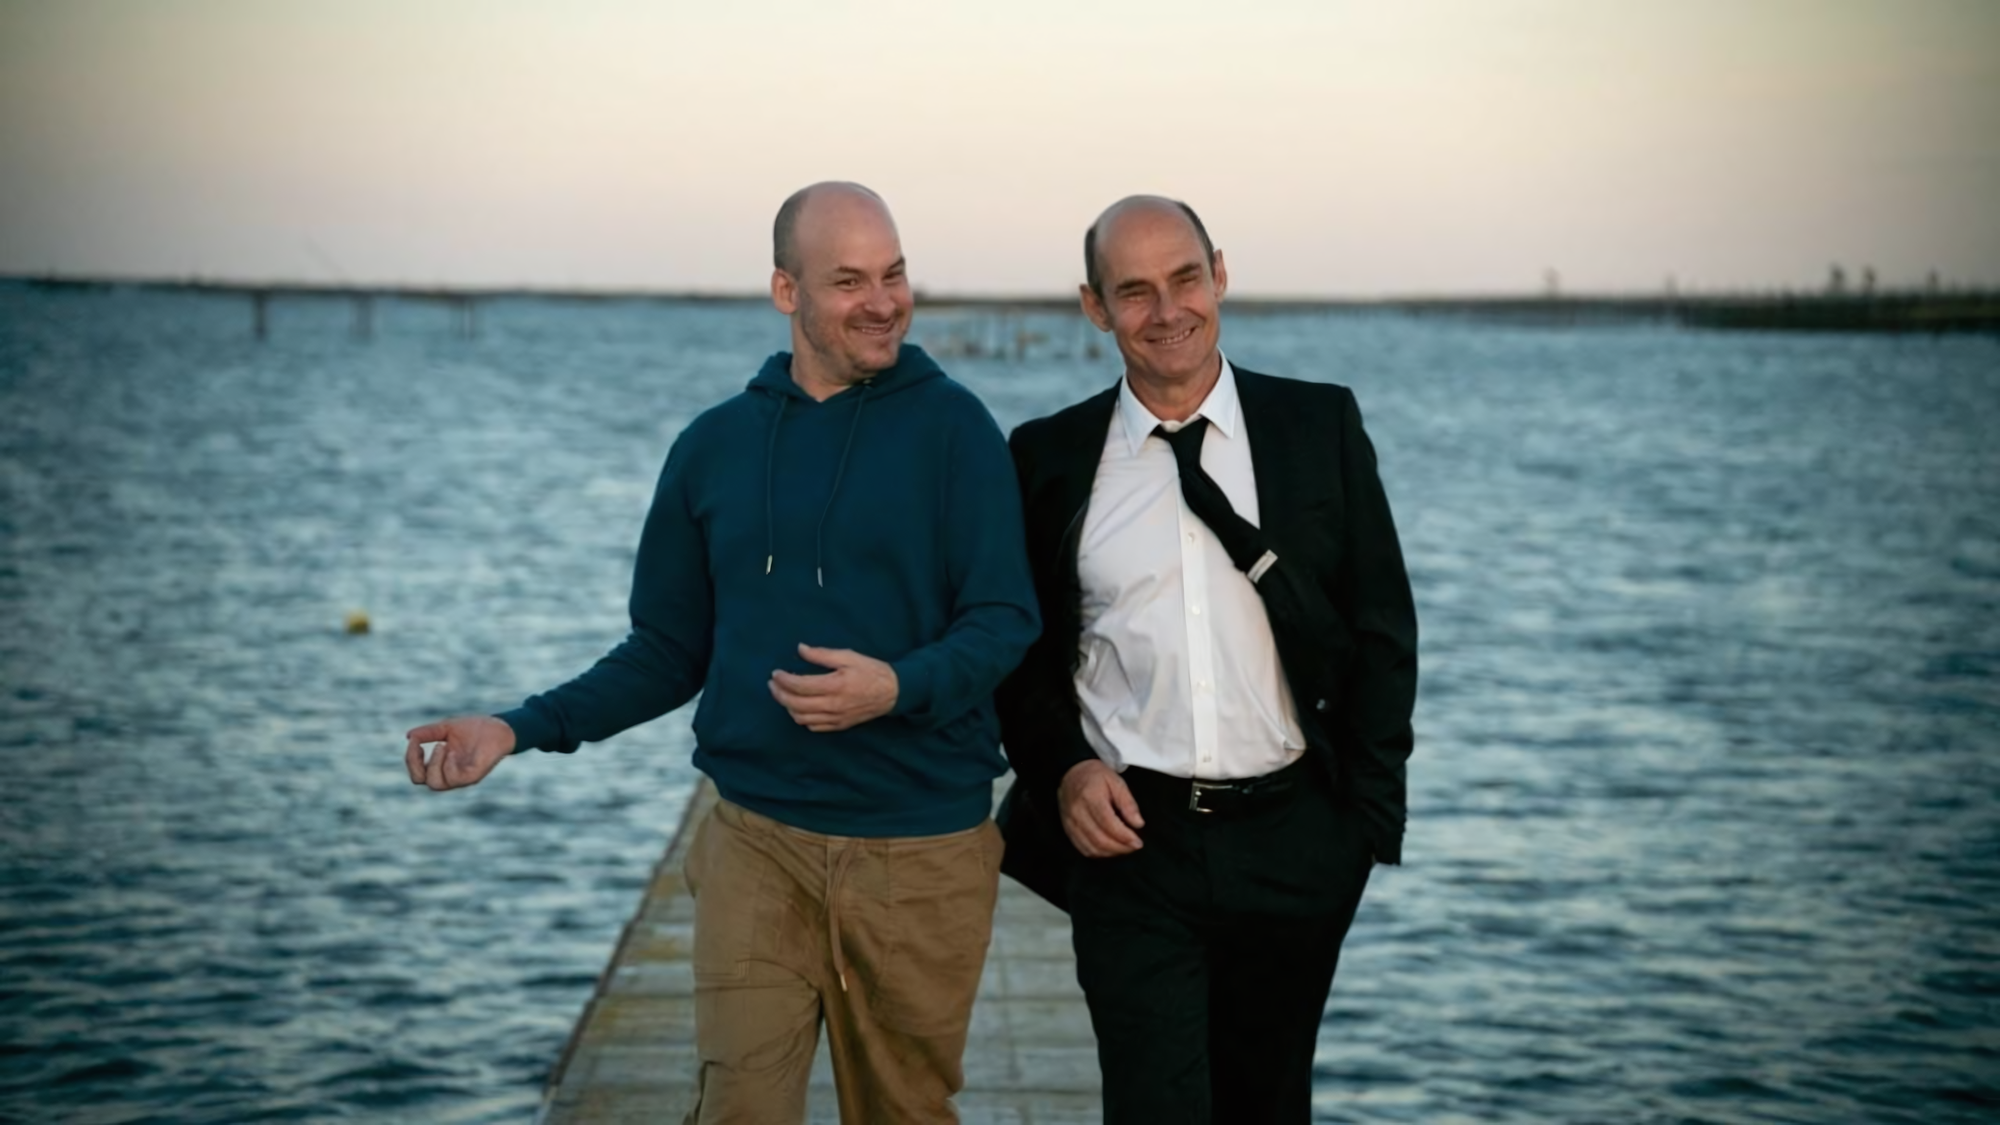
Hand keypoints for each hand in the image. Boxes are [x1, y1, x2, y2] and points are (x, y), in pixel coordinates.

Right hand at [405, 715, 515, 791]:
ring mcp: (460, 777)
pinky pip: (454, 779)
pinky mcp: (473, 776)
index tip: (415, 742)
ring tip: (442, 745)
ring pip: (435, 784)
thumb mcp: (446, 728)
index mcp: (440, 766)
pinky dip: (448, 765)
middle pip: (420, 781)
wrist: (499, 727)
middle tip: (422, 745)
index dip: (410, 759)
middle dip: (415, 763)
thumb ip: (428, 733)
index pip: (417, 773)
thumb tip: (409, 737)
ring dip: (433, 764)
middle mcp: (448, 775)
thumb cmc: (474, 729)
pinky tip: (452, 750)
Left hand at [768, 644, 898, 731]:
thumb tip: (800, 649)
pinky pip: (814, 727)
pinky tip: (798, 708)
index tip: (775, 673)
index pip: (800, 685)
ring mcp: (835, 718)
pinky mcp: (839, 726)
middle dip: (779, 694)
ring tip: (783, 695)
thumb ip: (822, 654)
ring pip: (802, 718)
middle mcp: (833, 705)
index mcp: (834, 685)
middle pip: (796, 704)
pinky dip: (801, 718)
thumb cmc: (871, 671)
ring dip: (788, 707)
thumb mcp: (848, 656)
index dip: (783, 680)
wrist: (893, 692)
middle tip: (773, 684)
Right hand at [1058, 759, 1144, 856]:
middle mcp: (1077, 812)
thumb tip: (1138, 823)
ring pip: (1091, 847)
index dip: (1125, 837)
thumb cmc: (1095, 776)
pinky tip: (1109, 849)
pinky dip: (1098, 853)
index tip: (1138, 842)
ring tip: (1124, 848)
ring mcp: (1070, 823)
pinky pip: (1083, 848)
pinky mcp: (1068, 830)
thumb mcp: (1116, 782)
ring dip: (1111, 852)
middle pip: (1100, 839)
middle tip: (1134, 846)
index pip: (1109, 824)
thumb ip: (1128, 803)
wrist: (1072, 774)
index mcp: (1090, 797)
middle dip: (1120, 847)